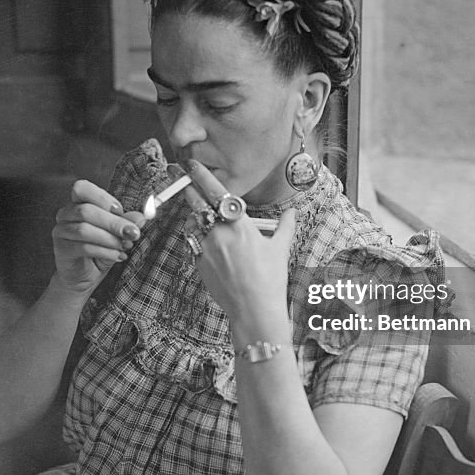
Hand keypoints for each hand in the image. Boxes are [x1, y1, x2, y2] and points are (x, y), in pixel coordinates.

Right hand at [52, 180, 144, 296]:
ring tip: (126, 247)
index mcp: (78, 203)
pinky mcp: (61, 250)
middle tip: (134, 233)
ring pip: (84, 230)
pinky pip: (83, 247)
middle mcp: (65, 214)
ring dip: (110, 239)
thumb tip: (141, 217)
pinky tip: (118, 256)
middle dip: (114, 222)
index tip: (120, 210)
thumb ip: (127, 223)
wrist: (84, 276)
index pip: (82, 188)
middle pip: (86, 211)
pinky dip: (105, 252)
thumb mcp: (118, 234)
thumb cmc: (101, 250)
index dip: (102, 197)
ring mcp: (60, 232)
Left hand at [182, 161, 295, 324]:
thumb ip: (285, 227)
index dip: (202, 175)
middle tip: (181, 176)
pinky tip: (209, 243)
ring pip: (192, 224)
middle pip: (195, 203)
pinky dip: (198, 238)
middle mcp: (218, 233)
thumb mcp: (280, 249)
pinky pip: (193, 244)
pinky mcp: (198, 264)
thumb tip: (293, 213)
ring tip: (202, 216)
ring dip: (195, 216)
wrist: (254, 310)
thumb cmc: (270, 279)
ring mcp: (205, 249)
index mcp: (239, 224)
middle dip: (187, 188)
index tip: (192, 164)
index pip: (216, 192)